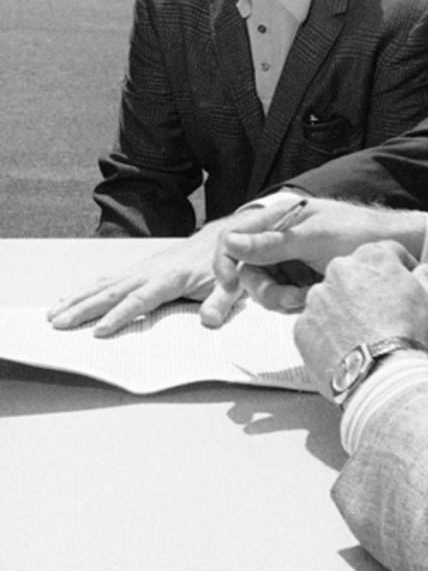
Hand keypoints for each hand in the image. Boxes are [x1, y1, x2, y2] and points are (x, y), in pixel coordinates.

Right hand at [47, 220, 228, 336]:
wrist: (223, 238)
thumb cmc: (225, 265)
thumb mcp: (231, 285)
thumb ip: (220, 303)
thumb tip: (209, 321)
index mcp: (171, 278)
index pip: (140, 300)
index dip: (120, 316)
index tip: (99, 332)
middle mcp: (150, 271)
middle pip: (112, 291)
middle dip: (84, 309)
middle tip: (58, 324)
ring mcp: (143, 268)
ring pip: (104, 284)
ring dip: (77, 298)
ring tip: (53, 314)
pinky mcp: (140, 268)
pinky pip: (108, 279)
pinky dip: (86, 289)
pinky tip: (71, 298)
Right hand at [213, 199, 427, 315]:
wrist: (401, 251)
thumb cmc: (362, 234)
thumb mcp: (315, 238)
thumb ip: (273, 243)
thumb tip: (231, 243)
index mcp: (280, 217)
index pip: (233, 238)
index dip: (226, 261)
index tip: (232, 285)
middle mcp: (281, 238)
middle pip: (248, 270)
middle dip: (266, 288)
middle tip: (292, 298)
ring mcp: (292, 260)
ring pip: (265, 288)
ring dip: (283, 298)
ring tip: (309, 298)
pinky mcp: (303, 279)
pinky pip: (284, 297)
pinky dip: (295, 303)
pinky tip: (314, 300)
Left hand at [294, 242, 427, 395]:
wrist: (383, 375)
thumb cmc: (410, 336)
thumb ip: (426, 279)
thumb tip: (423, 273)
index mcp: (372, 257)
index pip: (386, 253)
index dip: (399, 269)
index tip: (403, 284)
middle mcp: (339, 270)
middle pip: (355, 275)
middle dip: (368, 289)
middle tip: (384, 314)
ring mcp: (317, 299)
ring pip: (332, 300)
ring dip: (345, 311)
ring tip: (364, 336)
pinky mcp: (302, 328)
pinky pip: (316, 326)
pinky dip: (328, 335)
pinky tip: (347, 349)